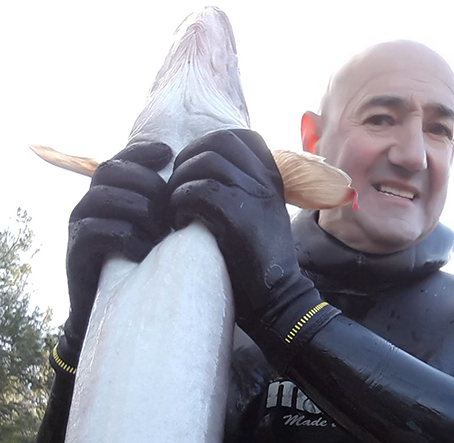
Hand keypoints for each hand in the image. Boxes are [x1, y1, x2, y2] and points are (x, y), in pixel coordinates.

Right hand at [51, 142, 171, 375]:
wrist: (124, 314)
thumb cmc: (154, 266)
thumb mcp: (166, 229)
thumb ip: (172, 203)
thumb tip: (204, 178)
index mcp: (111, 193)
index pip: (121, 159)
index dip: (141, 152)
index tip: (168, 154)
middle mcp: (90, 205)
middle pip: (111, 171)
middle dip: (145, 183)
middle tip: (170, 206)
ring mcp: (80, 227)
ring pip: (102, 198)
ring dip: (138, 210)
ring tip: (161, 233)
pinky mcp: (76, 253)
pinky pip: (95, 230)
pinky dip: (124, 236)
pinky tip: (145, 250)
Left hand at [167, 130, 338, 370]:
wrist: (277, 295)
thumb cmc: (259, 257)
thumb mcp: (262, 212)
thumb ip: (244, 187)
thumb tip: (205, 168)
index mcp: (272, 175)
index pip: (237, 136)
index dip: (208, 145)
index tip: (195, 168)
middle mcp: (264, 179)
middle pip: (215, 142)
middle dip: (188, 160)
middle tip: (178, 188)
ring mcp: (252, 193)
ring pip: (202, 164)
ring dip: (180, 185)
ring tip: (176, 209)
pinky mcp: (235, 213)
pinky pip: (194, 191)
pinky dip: (179, 205)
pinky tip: (180, 223)